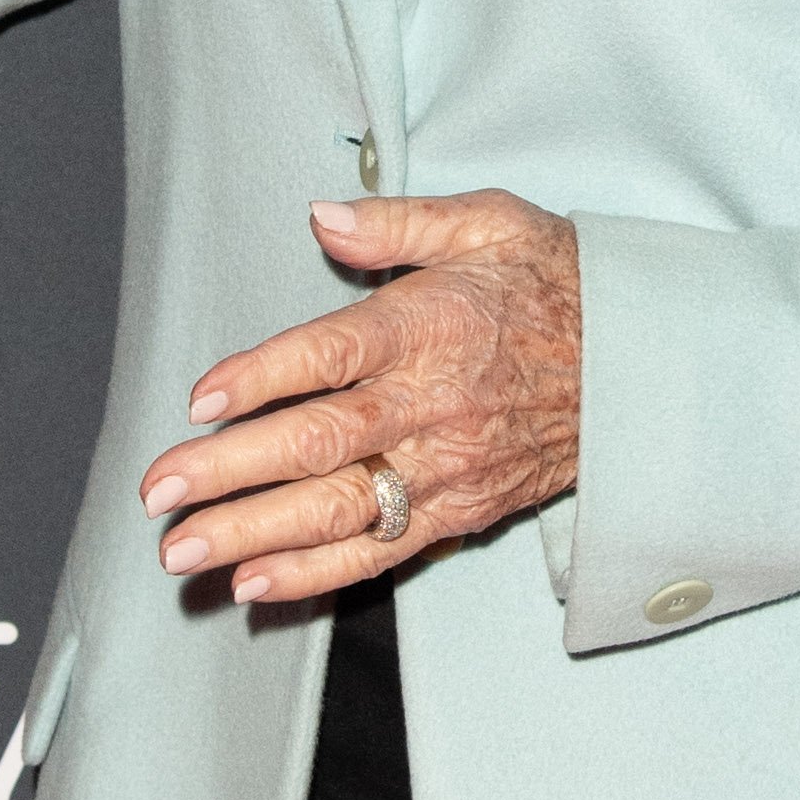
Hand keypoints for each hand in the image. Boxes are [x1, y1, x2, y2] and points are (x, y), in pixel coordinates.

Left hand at [142, 190, 581, 608]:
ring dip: (254, 534)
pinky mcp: (460, 512)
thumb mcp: (489, 223)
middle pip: (319, 443)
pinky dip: (314, 573)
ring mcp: (446, 468)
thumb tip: (324, 217)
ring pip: (338, 510)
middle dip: (230, 473)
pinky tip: (253, 582)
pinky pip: (378, 551)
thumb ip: (399, 222)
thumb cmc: (555, 285)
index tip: (200, 399)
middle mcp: (434, 404)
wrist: (640, 365)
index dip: (261, 378)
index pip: (332, 354)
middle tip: (159, 493)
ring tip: (183, 553)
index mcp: (433, 325)